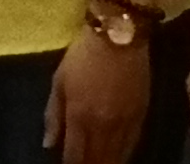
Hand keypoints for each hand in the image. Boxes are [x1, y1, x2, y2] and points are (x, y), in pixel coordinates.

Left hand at [45, 28, 151, 163]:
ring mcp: (124, 123)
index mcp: (79, 116)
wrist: (118, 38)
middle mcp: (102, 126)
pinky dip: (124, 155)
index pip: (74, 154)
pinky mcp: (141, 116)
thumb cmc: (82, 57)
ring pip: (116, 156)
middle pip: (96, 159)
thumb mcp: (59, 81)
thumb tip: (48, 144)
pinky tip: (119, 158)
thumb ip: (53, 115)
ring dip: (106, 163)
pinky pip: (133, 144)